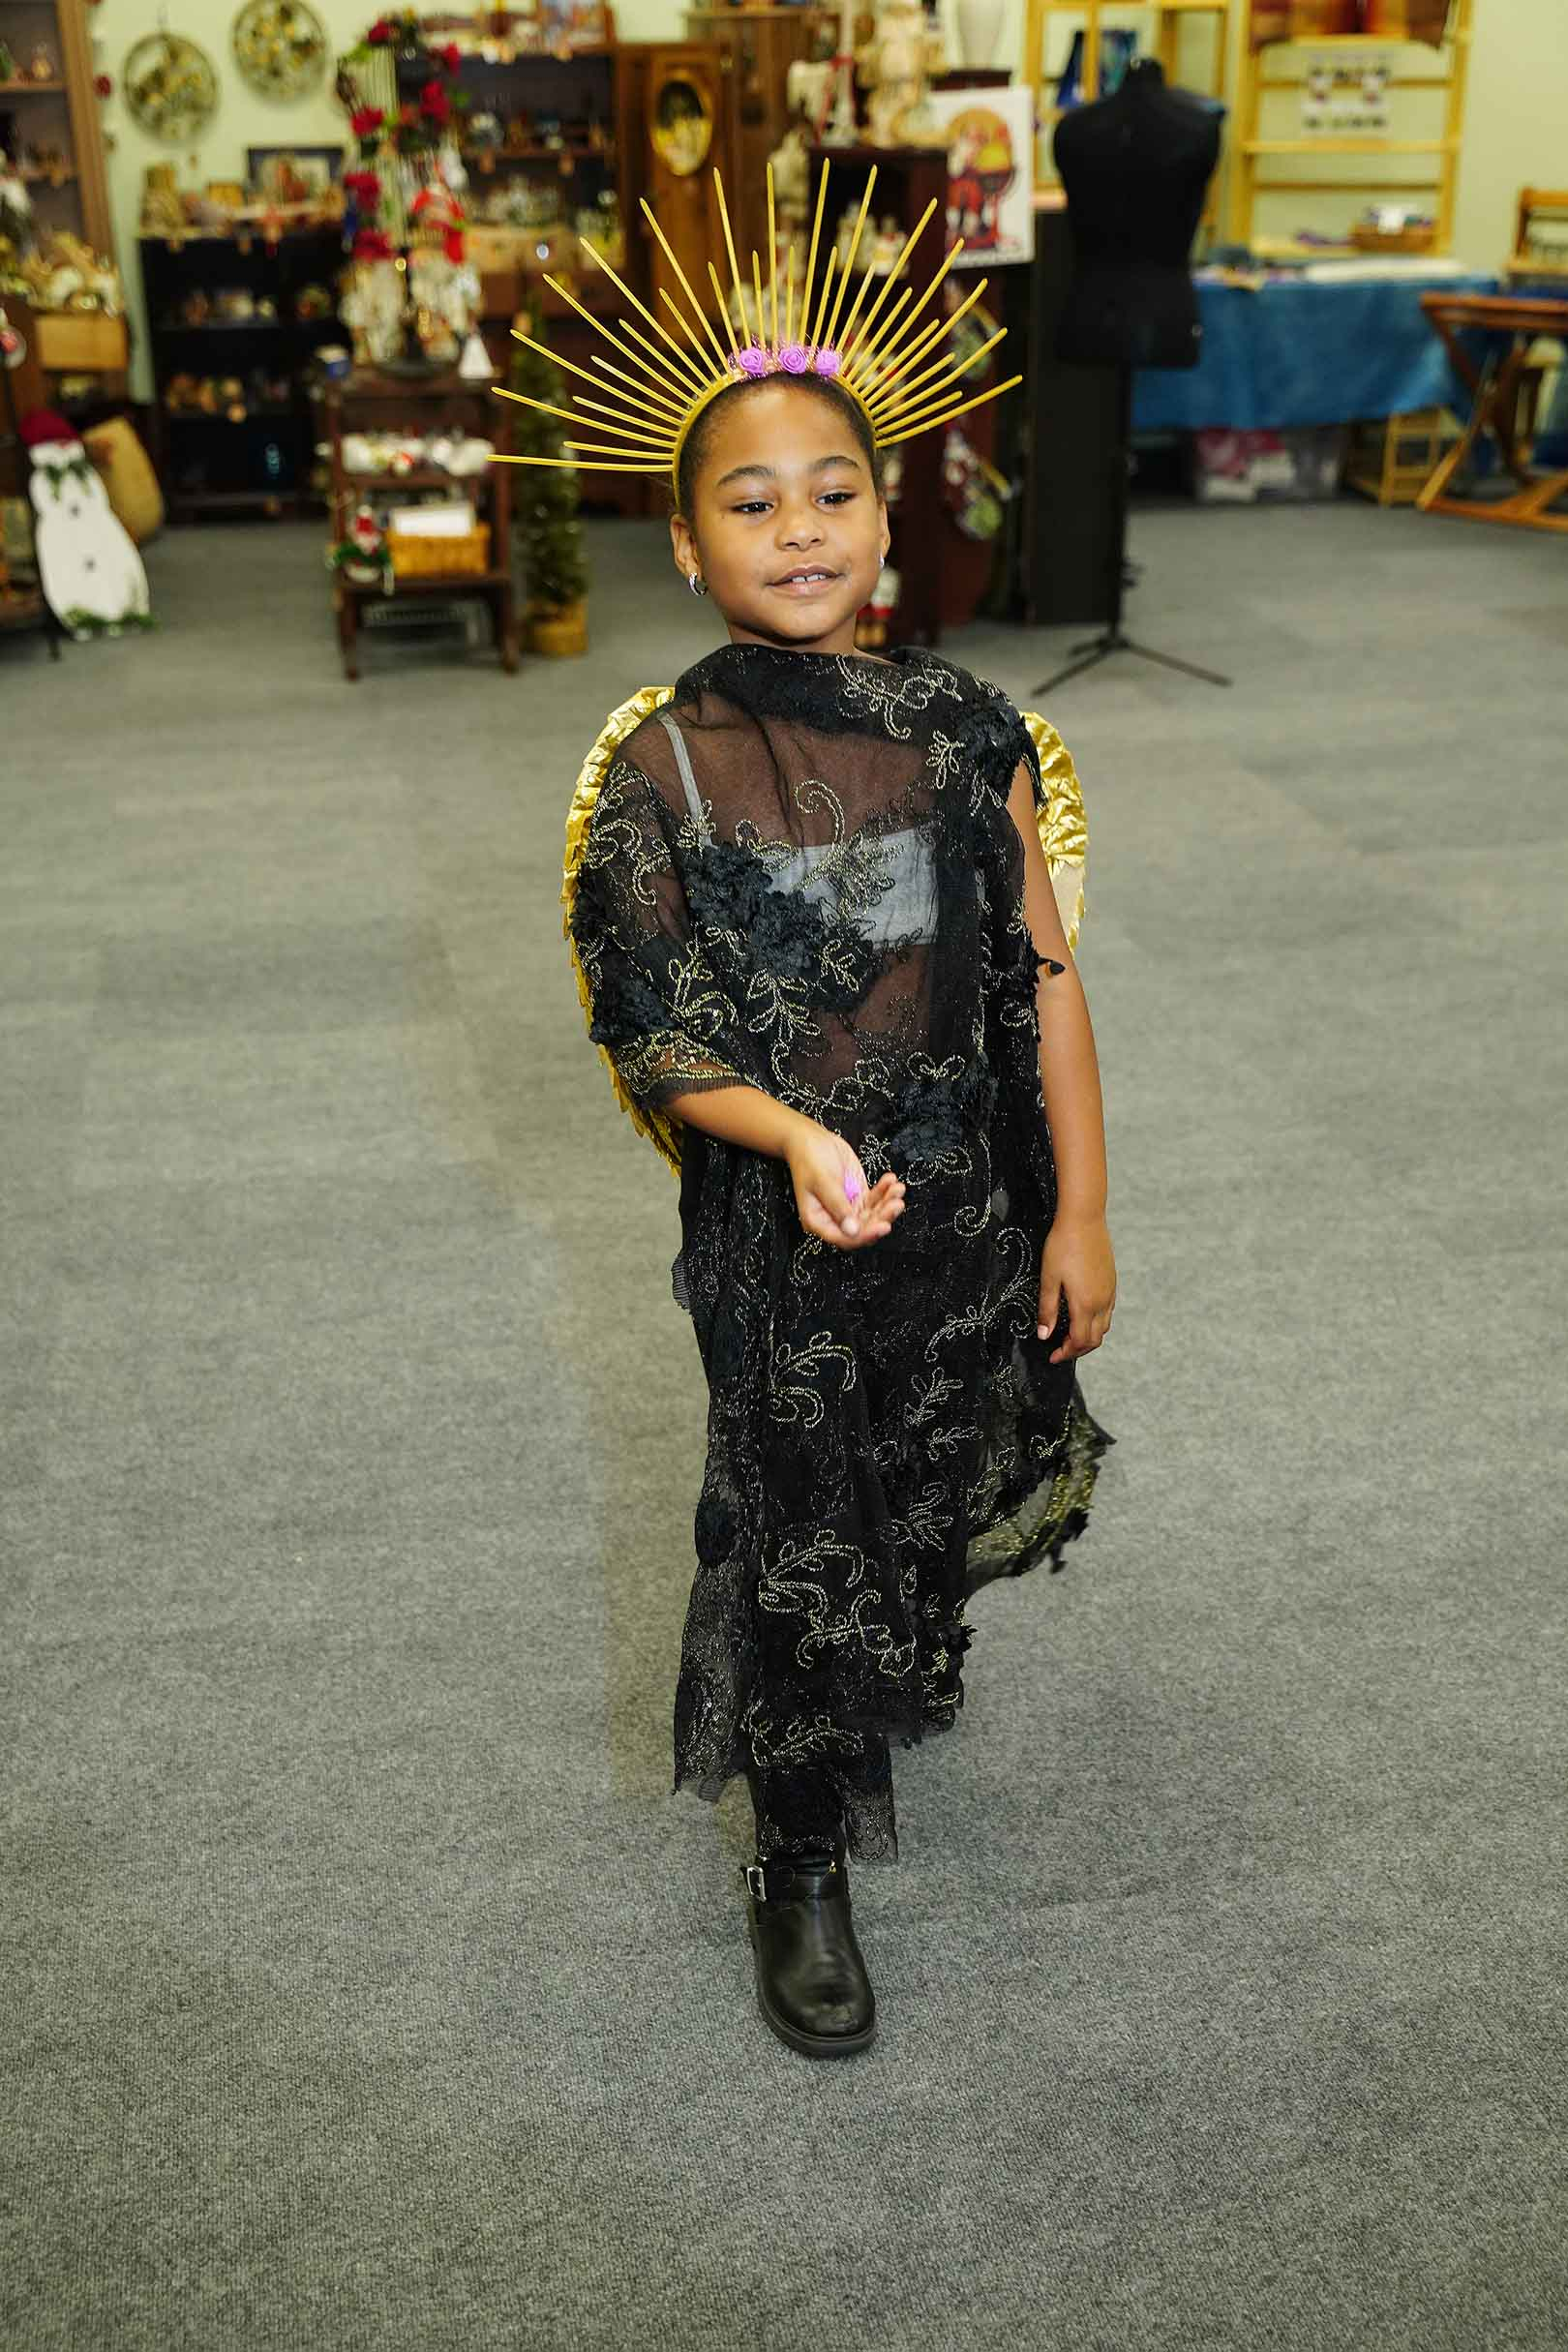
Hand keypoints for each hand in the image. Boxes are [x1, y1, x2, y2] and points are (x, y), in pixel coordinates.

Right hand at [785, 1120, 905, 1250]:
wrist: (811, 1139)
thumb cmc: (808, 1159)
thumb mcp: (822, 1181)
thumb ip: (838, 1206)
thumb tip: (852, 1230)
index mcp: (818, 1220)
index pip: (845, 1238)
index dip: (865, 1235)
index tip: (883, 1225)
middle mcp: (834, 1218)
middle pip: (863, 1228)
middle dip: (882, 1217)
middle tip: (896, 1204)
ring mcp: (848, 1207)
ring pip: (873, 1214)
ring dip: (887, 1203)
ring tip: (897, 1189)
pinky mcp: (858, 1195)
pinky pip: (875, 1199)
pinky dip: (885, 1191)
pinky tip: (891, 1180)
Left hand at [1037, 1214, 1115, 1363]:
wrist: (1084, 1219)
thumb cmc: (1063, 1246)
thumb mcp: (1049, 1278)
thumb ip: (1047, 1309)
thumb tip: (1044, 1335)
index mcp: (1085, 1304)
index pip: (1079, 1341)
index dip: (1066, 1353)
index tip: (1052, 1356)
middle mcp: (1102, 1301)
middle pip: (1095, 1339)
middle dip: (1078, 1349)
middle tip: (1060, 1350)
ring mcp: (1109, 1291)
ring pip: (1104, 1326)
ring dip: (1089, 1337)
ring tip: (1070, 1336)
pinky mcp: (1112, 1282)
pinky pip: (1108, 1312)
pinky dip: (1096, 1322)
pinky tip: (1082, 1316)